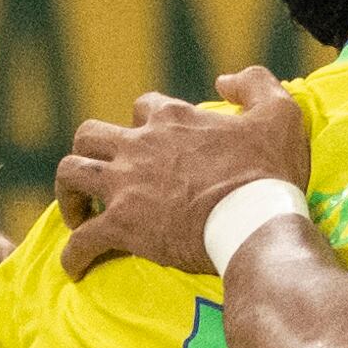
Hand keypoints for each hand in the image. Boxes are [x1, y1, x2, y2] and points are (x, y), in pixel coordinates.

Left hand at [55, 70, 307, 280]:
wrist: (255, 220)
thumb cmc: (270, 172)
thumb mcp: (279, 113)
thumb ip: (255, 85)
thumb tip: (224, 80)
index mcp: (172, 119)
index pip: (144, 108)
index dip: (146, 124)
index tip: (153, 145)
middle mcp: (139, 145)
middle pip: (89, 134)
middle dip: (88, 151)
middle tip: (101, 176)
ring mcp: (126, 185)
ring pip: (70, 174)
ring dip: (68, 193)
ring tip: (78, 214)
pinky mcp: (122, 225)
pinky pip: (82, 239)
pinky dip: (73, 254)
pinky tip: (75, 267)